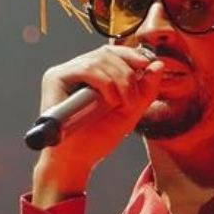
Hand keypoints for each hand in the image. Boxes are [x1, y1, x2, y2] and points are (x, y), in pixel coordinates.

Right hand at [31, 46, 167, 204]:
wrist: (77, 160)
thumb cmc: (98, 138)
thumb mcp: (130, 112)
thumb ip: (146, 89)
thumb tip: (158, 64)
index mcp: (92, 75)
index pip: (112, 53)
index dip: (131, 55)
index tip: (148, 65)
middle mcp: (76, 70)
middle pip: (107, 53)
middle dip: (128, 73)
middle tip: (134, 99)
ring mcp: (65, 72)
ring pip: (99, 59)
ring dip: (120, 80)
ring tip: (123, 104)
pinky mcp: (55, 78)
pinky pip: (86, 68)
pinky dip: (104, 82)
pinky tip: (110, 101)